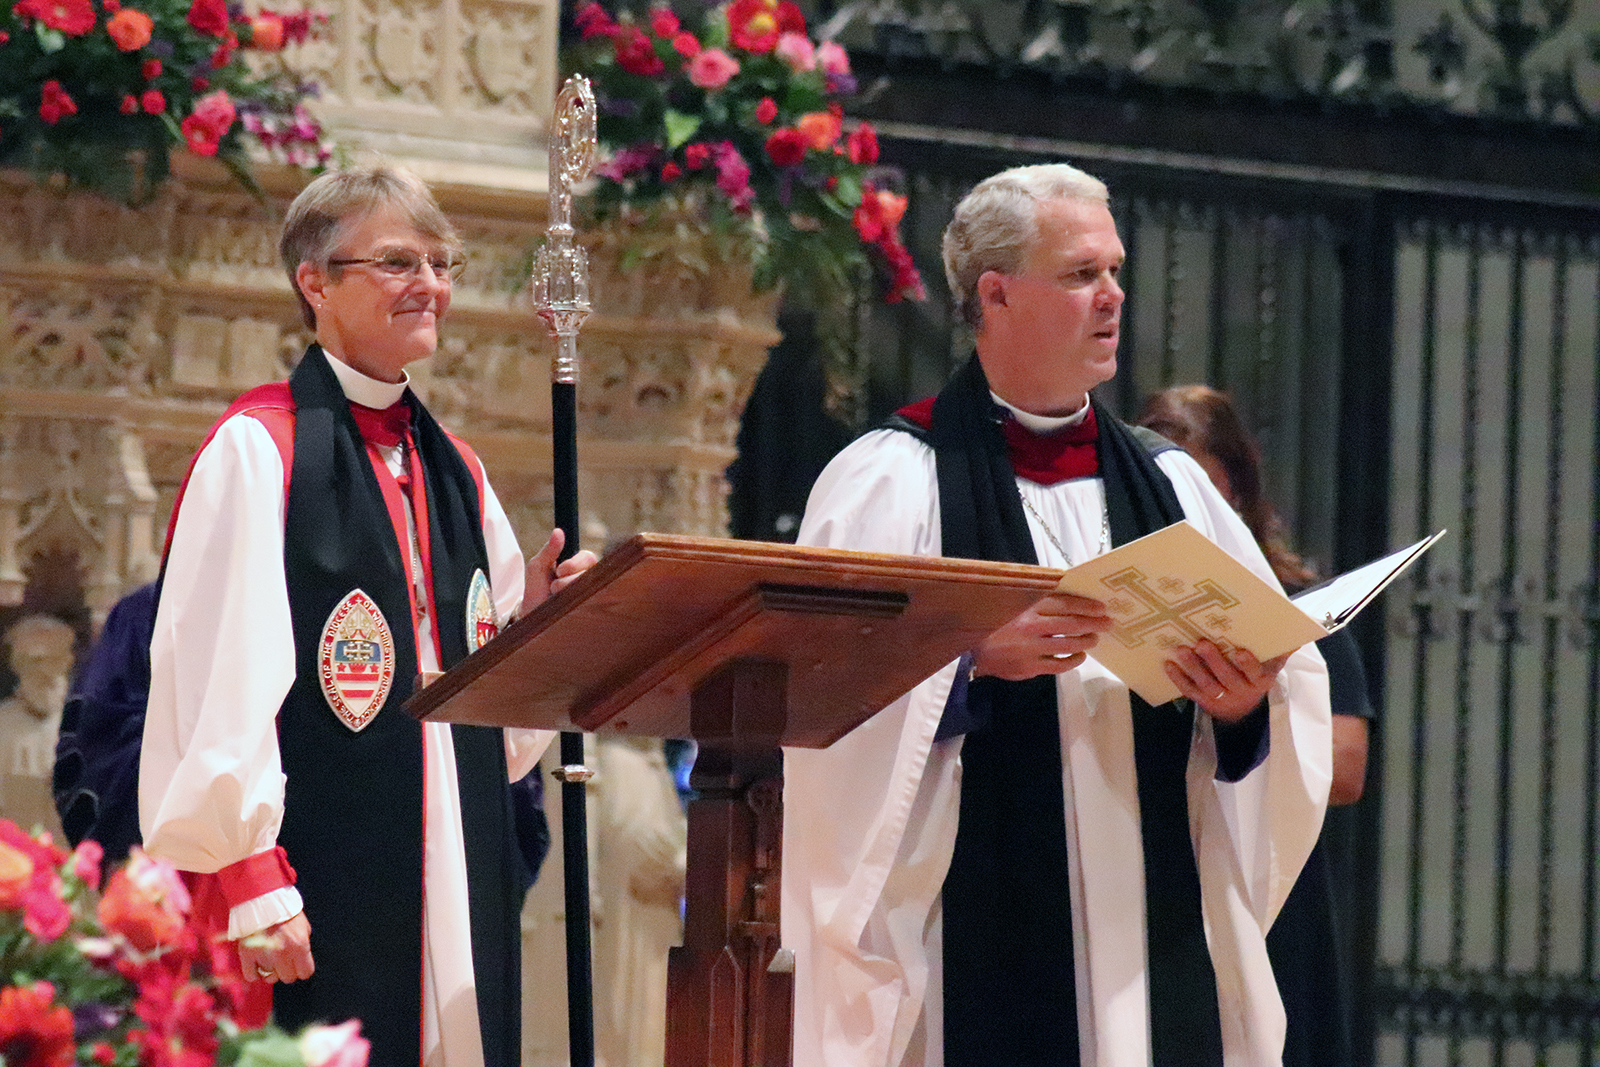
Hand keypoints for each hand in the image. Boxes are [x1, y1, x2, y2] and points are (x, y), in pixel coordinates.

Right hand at [237, 911, 312, 983]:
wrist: (262, 899)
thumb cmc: (284, 911)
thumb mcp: (303, 925)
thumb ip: (304, 943)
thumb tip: (302, 958)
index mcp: (300, 946)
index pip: (305, 973)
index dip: (302, 969)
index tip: (298, 965)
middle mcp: (283, 954)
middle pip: (288, 978)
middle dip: (287, 970)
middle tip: (283, 961)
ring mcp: (264, 956)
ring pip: (270, 978)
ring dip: (270, 971)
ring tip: (269, 959)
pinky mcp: (247, 955)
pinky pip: (251, 976)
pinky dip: (254, 972)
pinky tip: (256, 964)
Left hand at [521, 528, 599, 615]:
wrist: (531, 619)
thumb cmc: (535, 592)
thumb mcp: (537, 568)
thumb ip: (549, 550)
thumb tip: (558, 531)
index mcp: (576, 566)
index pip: (588, 558)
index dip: (576, 562)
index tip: (560, 570)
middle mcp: (586, 579)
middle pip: (592, 570)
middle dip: (572, 577)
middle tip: (555, 586)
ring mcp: (589, 594)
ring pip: (592, 586)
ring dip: (571, 590)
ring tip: (556, 597)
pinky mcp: (590, 609)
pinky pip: (594, 601)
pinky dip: (581, 602)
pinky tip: (570, 606)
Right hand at [970, 593, 1113, 680]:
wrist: (967, 651)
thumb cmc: (991, 622)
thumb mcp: (1008, 602)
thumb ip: (1032, 598)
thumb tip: (1062, 591)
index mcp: (1025, 607)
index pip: (1064, 604)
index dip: (1085, 606)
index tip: (1101, 608)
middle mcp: (1030, 627)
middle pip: (1071, 624)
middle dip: (1093, 623)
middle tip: (1107, 623)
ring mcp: (1030, 649)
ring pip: (1068, 645)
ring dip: (1086, 641)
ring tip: (1094, 638)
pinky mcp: (1029, 668)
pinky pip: (1059, 665)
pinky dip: (1073, 660)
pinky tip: (1079, 656)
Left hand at [1163, 639, 1289, 722]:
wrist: (1242, 711)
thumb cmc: (1255, 678)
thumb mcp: (1271, 667)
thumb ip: (1280, 651)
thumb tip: (1301, 633)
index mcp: (1259, 681)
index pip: (1254, 673)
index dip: (1247, 664)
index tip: (1239, 651)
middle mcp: (1240, 691)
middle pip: (1226, 677)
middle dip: (1214, 661)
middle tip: (1202, 643)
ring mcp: (1220, 698)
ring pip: (1206, 684)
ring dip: (1193, 667)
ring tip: (1181, 649)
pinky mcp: (1203, 701)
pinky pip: (1190, 691)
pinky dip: (1178, 679)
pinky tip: (1168, 664)